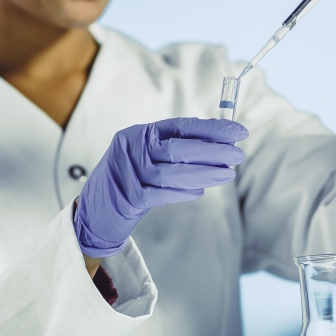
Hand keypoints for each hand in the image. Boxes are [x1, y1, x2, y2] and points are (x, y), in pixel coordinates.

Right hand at [75, 118, 246, 257]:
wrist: (96, 209)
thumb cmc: (131, 179)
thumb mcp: (148, 156)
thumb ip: (176, 148)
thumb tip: (222, 144)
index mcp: (140, 133)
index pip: (181, 126)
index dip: (212, 129)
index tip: (239, 132)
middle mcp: (131, 148)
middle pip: (177, 148)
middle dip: (212, 151)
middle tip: (238, 155)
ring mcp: (128, 173)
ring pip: (171, 171)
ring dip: (204, 172)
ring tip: (228, 174)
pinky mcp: (127, 198)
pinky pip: (160, 194)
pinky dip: (182, 192)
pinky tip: (200, 190)